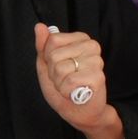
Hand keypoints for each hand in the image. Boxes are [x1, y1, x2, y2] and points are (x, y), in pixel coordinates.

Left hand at [34, 23, 123, 138]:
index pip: (53, 40)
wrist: (80, 112)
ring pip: (60, 69)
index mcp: (80, 39)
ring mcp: (96, 61)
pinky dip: (66, 91)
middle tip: (65, 80)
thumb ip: (43, 46)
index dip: (49, 58)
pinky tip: (74, 93)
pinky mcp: (98, 77)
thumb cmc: (65, 88)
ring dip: (59, 83)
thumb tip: (39, 26)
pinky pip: (69, 81)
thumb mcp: (48, 65)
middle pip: (54, 55)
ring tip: (70, 87)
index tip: (58, 67)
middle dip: (53, 73)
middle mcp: (91, 46)